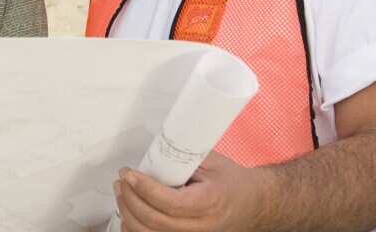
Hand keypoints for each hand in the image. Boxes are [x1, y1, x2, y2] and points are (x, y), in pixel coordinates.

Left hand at [112, 152, 269, 231]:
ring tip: (122, 194)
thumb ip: (183, 159)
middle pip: (155, 221)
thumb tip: (154, 151)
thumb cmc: (232, 183)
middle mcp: (202, 226)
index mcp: (210, 203)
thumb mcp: (212, 163)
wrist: (253, 204)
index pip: (170, 203)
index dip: (144, 188)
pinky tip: (128, 214)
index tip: (129, 174)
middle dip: (130, 199)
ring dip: (128, 214)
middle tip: (121, 181)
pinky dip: (135, 230)